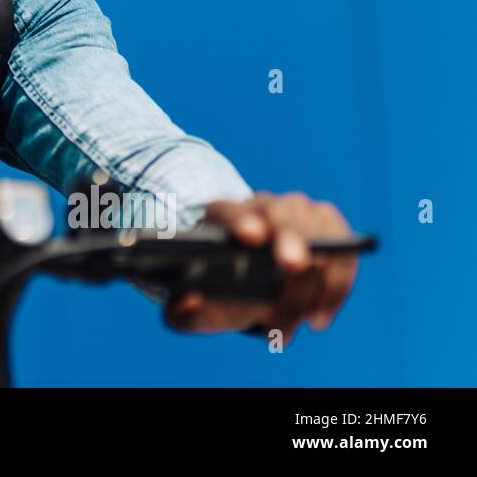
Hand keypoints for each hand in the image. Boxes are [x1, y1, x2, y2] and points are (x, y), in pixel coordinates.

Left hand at [164, 191, 358, 342]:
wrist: (248, 280)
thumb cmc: (220, 291)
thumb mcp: (191, 307)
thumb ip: (181, 311)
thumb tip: (190, 301)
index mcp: (221, 216)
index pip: (229, 212)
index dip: (241, 221)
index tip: (251, 237)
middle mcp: (262, 207)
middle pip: (280, 214)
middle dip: (289, 238)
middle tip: (293, 265)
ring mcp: (300, 212)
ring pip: (317, 231)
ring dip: (315, 277)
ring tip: (302, 319)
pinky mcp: (330, 228)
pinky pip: (344, 253)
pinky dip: (337, 285)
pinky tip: (317, 318)